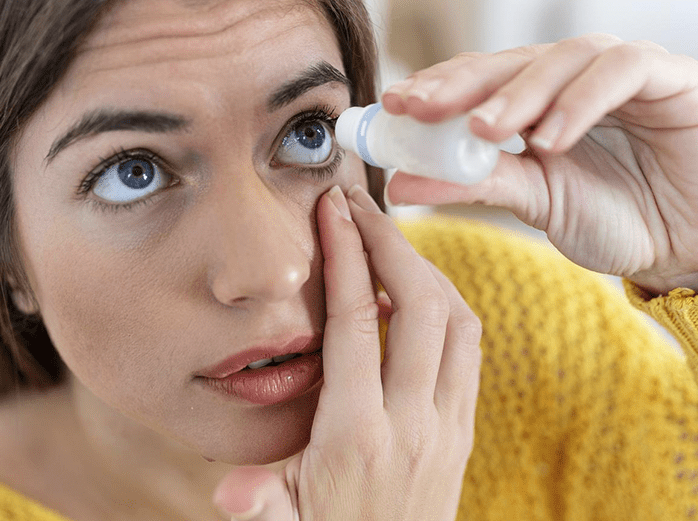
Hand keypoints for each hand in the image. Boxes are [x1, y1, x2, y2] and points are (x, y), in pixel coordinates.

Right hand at [212, 185, 481, 520]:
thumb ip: (260, 503)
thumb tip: (228, 495)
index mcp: (357, 435)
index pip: (356, 325)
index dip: (346, 258)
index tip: (333, 211)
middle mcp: (413, 422)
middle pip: (421, 305)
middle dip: (393, 243)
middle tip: (360, 205)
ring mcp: (447, 423)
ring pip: (458, 320)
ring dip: (426, 268)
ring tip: (388, 239)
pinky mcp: (465, 428)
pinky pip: (469, 347)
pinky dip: (447, 303)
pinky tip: (416, 290)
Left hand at [381, 34, 697, 294]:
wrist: (696, 254)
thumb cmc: (619, 221)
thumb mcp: (535, 202)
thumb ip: (472, 184)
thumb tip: (397, 183)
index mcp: (542, 97)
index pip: (480, 77)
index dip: (436, 86)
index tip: (391, 107)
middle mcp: (581, 74)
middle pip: (513, 59)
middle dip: (464, 84)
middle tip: (422, 108)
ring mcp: (630, 69)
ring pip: (564, 57)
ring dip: (520, 93)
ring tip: (485, 131)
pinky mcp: (679, 77)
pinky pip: (624, 71)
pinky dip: (582, 100)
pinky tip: (552, 137)